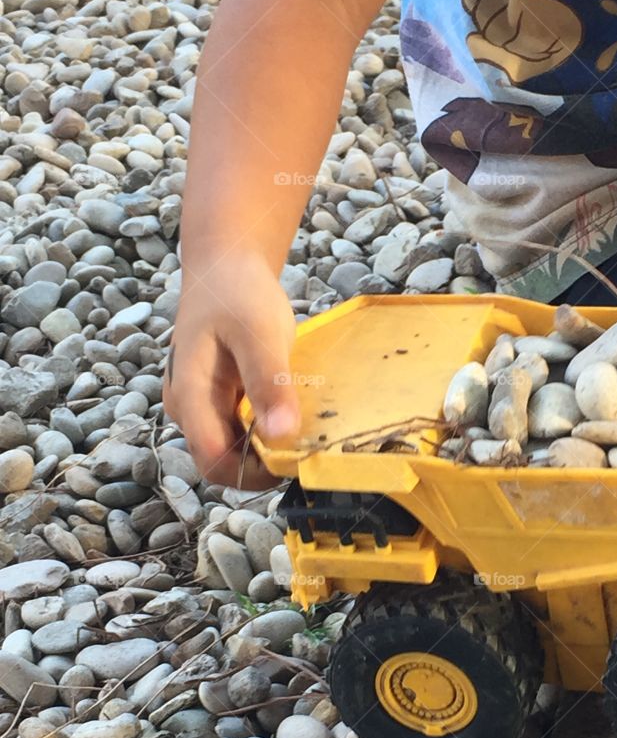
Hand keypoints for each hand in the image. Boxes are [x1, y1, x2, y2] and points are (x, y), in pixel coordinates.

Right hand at [163, 252, 299, 486]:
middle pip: (224, 463)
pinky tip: (291, 413)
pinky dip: (267, 431)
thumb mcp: (259, 333)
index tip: (295, 457)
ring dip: (268, 449)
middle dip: (264, 464)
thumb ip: (268, 384)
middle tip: (306, 443)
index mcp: (190, 397)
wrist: (225, 265)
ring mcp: (201, 406)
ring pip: (234, 450)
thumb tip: (282, 435)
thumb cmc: (237, 293)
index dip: (255, 472)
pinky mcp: (218, 401)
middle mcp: (189, 410)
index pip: (215, 463)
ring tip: (303, 427)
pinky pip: (241, 431)